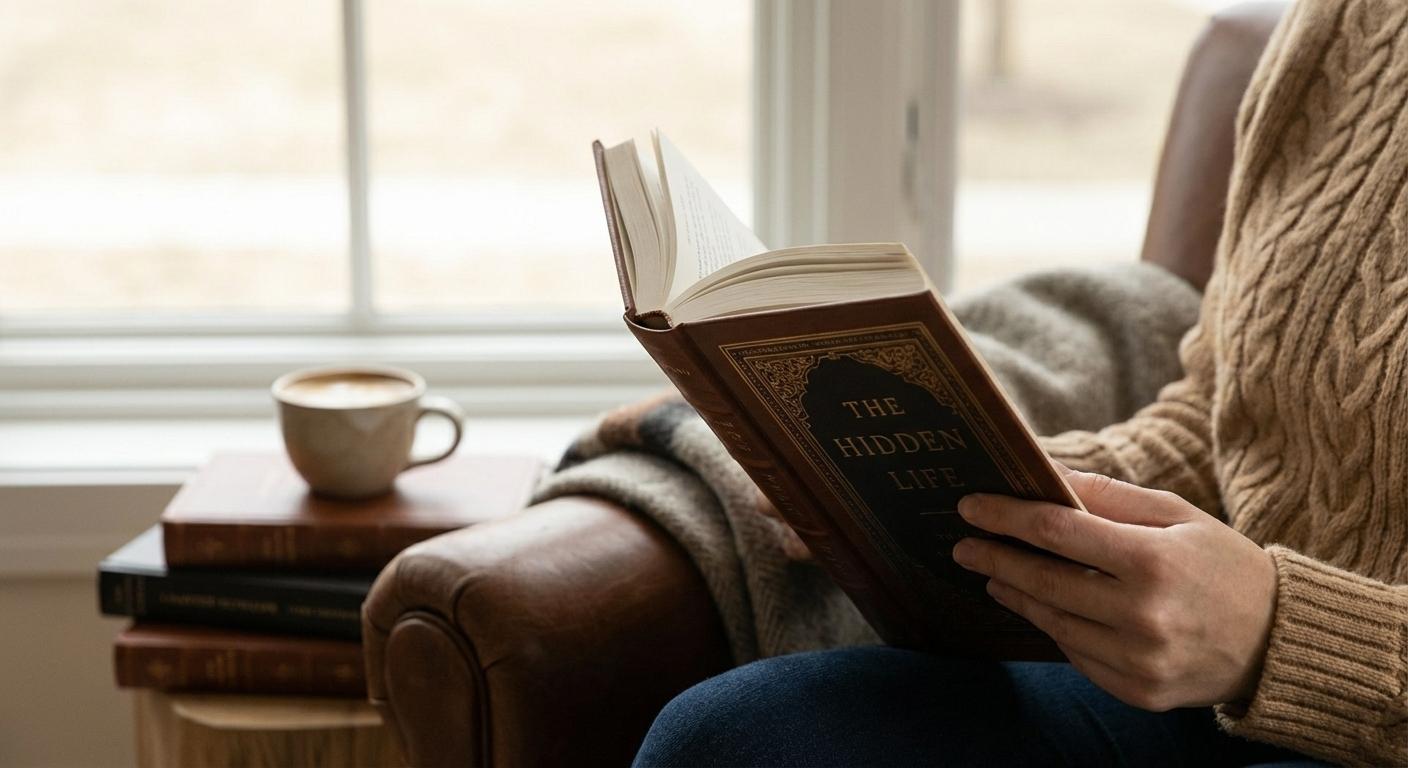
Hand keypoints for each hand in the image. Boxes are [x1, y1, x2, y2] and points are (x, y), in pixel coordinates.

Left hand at [951, 469, 1277, 709]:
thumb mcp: (1176, 515)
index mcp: (1153, 561)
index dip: (1006, 517)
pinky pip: (1077, 656)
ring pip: (1053, 622)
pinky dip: (1054, 628)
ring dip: (1015, 595)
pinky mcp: (1138, 692)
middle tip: (962, 542)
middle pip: (1043, 581)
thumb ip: (1108, 497)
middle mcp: (1143, 616)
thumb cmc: (1222, 564)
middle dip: (995, 557)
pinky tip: (1040, 607)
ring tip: (993, 572)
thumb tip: (1047, 473)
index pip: (1057, 532)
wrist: (1279, 640)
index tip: (971, 506)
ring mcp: (1140, 661)